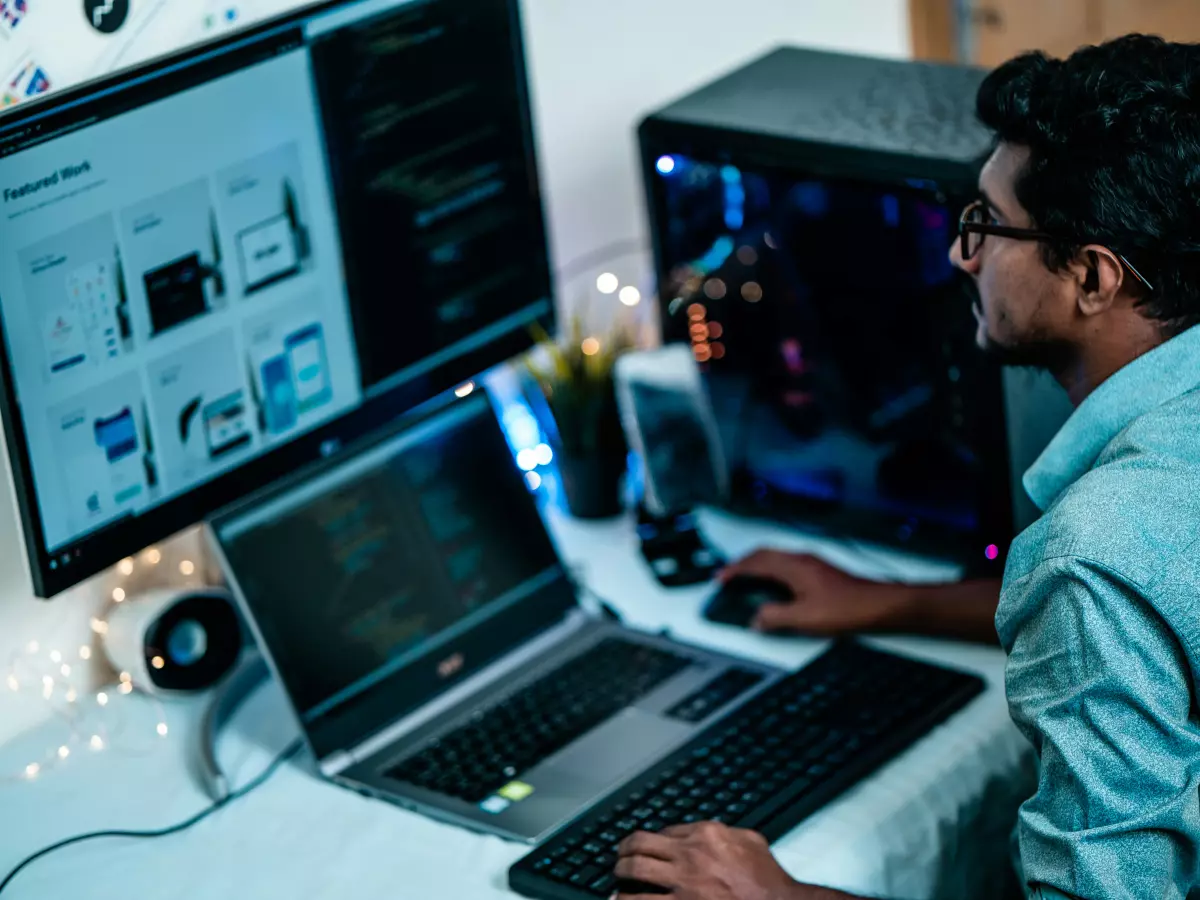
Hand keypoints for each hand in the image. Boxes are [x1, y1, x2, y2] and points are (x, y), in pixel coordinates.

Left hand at [614, 822, 808, 899]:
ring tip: (616, 875)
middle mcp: (690, 854)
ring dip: (621, 872)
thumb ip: (728, 832)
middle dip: (626, 849)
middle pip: (642, 844)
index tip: (649, 845)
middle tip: (620, 855)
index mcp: (706, 833)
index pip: (667, 829)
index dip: (655, 838)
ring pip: (636, 871)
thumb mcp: (751, 841)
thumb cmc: (769, 880)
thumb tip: (714, 831)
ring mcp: (683, 882)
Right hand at [718, 550, 906, 635]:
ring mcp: (813, 563)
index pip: (756, 562)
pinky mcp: (821, 571)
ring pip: (777, 557)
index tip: (721, 578)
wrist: (881, 606)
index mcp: (794, 567)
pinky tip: (776, 585)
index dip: (735, 569)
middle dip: (743, 563)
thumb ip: (775, 617)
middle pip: (764, 554)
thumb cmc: (850, 608)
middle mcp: (803, 559)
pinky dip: (773, 570)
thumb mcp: (805, 618)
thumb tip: (756, 619)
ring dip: (758, 565)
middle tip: (729, 575)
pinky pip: (788, 563)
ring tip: (747, 578)